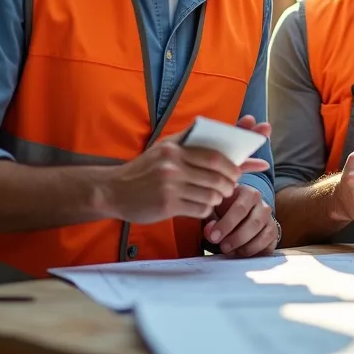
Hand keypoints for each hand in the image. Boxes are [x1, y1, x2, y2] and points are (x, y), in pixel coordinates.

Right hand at [101, 115, 270, 223]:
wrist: (112, 190)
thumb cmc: (145, 169)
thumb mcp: (165, 149)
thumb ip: (193, 143)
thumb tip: (225, 144)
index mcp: (175, 149)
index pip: (214, 156)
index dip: (233, 165)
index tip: (240, 172)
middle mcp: (172, 165)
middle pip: (216, 177)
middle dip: (228, 185)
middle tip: (229, 188)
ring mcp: (169, 186)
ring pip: (210, 195)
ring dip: (217, 199)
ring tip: (213, 198)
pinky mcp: (166, 205)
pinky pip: (199, 209)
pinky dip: (205, 210)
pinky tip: (199, 207)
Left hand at [204, 184, 278, 257]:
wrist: (239, 215)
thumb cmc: (224, 211)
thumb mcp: (215, 210)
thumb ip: (210, 220)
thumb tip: (210, 233)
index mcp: (248, 194)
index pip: (240, 208)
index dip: (227, 224)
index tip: (214, 236)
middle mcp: (263, 206)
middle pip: (254, 223)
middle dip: (237, 238)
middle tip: (223, 247)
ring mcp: (270, 221)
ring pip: (264, 236)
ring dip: (246, 248)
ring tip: (231, 252)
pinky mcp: (273, 235)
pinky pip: (269, 247)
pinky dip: (255, 253)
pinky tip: (242, 254)